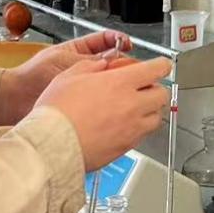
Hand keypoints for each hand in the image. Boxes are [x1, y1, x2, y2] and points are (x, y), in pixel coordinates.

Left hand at [0, 30, 131, 126]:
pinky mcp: (82, 101)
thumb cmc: (33, 74)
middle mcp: (84, 66)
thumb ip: (90, 59)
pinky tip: (112, 97)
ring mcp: (84, 84)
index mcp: (79, 49)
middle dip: (121, 62)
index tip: (127, 43)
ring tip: (122, 81)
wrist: (18, 97)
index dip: (118, 39)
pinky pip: (99, 97)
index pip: (105, 40)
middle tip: (130, 67)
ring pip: (107, 79)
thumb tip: (114, 56)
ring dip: (115, 80)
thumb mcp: (65, 60)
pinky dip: (107, 97)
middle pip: (110, 61)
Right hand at [33, 55, 172, 171]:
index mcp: (121, 83)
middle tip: (143, 89)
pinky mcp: (125, 147)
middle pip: (161, 95)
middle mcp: (132, 106)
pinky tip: (121, 127)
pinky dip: (137, 129)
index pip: (157, 69)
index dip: (161, 65)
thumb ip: (91, 67)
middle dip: (155, 89)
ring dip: (149, 111)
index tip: (160, 66)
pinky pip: (141, 136)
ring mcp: (131, 129)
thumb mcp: (68, 76)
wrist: (51, 145)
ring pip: (156, 118)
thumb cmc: (56, 113)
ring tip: (134, 110)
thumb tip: (101, 66)